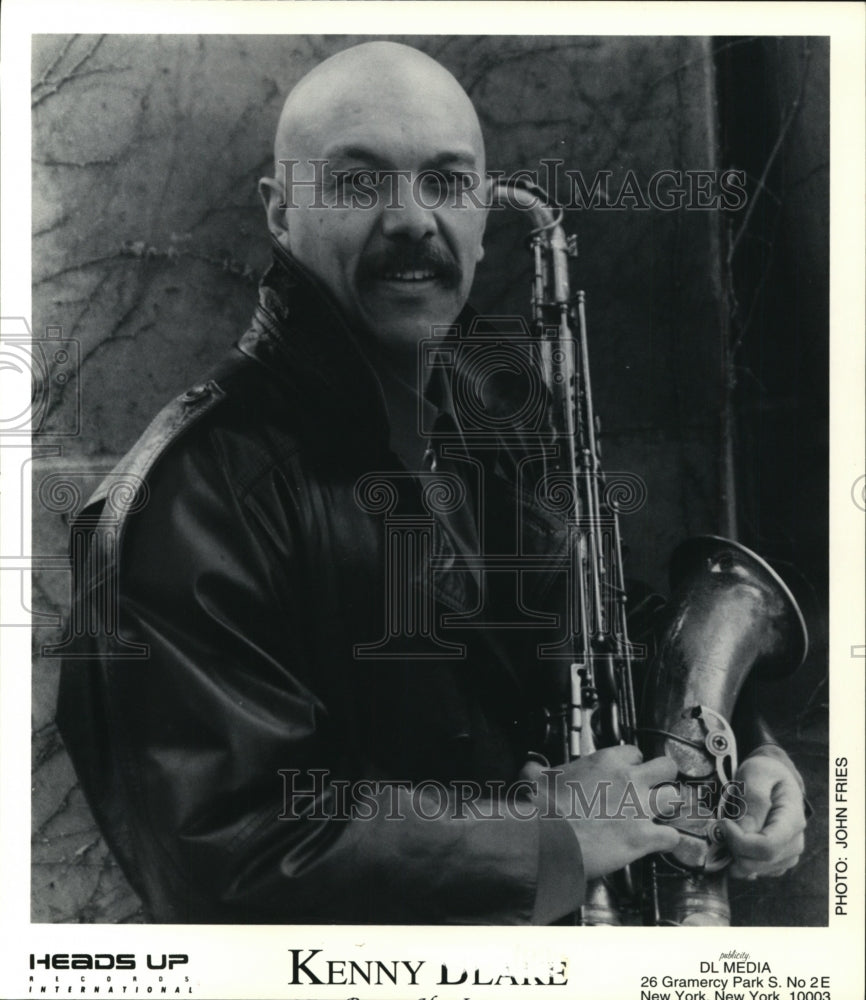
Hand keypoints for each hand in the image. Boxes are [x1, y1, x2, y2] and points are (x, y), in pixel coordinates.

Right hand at [522, 746, 681, 879]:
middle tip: (656, 786)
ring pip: (674, 798)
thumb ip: (538, 769)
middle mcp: (629, 780)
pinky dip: (668, 840)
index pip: (635, 752)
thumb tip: (530, 767)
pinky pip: (671, 836)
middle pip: (666, 767)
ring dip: (668, 807)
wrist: (547, 836)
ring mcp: (639, 808)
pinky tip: (660, 842)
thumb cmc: (543, 808)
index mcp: (606, 761)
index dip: (633, 763)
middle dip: (664, 777)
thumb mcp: (536, 776)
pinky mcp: (643, 837)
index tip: (628, 771)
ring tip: (661, 814)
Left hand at [721, 753, 806, 878]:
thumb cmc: (765, 773)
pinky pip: (752, 871)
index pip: (767, 847)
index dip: (739, 841)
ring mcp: (786, 855)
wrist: (774, 778)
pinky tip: (733, 839)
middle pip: (758, 862)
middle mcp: (794, 843)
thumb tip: (744, 830)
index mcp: (792, 821)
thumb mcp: (756, 774)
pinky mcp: (776, 861)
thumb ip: (753, 799)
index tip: (723, 822)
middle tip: (722, 823)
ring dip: (733, 853)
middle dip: (733, 847)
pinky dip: (737, 859)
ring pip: (753, 870)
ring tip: (729, 827)